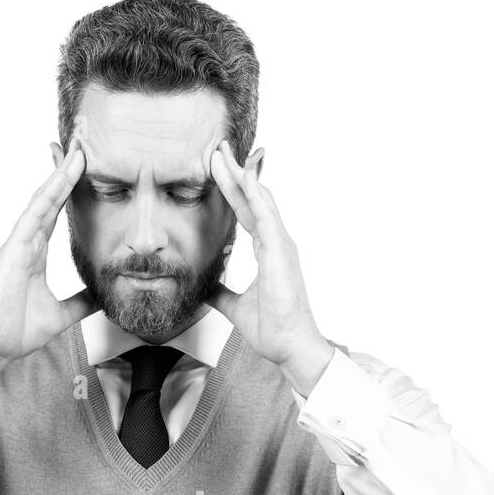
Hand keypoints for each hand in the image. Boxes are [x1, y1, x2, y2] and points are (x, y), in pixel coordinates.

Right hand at [0, 143, 98, 376]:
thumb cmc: (16, 331)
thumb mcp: (61, 314)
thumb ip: (81, 302)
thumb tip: (102, 296)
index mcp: (36, 252)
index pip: (57, 210)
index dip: (70, 186)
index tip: (86, 163)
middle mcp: (27, 242)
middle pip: (50, 196)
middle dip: (67, 169)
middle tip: (84, 140)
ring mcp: (18, 243)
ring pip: (43, 199)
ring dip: (61, 173)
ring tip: (80, 149)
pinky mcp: (12, 250)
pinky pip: (34, 215)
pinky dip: (48, 194)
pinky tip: (62, 176)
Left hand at [207, 141, 333, 396]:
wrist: (290, 348)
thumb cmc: (272, 328)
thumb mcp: (234, 306)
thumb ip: (220, 292)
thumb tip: (203, 287)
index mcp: (266, 250)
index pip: (245, 210)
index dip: (231, 188)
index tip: (217, 166)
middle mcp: (275, 241)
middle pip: (251, 197)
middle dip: (234, 171)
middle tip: (219, 146)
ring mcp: (280, 244)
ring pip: (260, 199)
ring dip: (244, 173)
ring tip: (229, 151)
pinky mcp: (281, 252)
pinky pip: (267, 217)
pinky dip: (257, 194)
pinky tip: (246, 176)